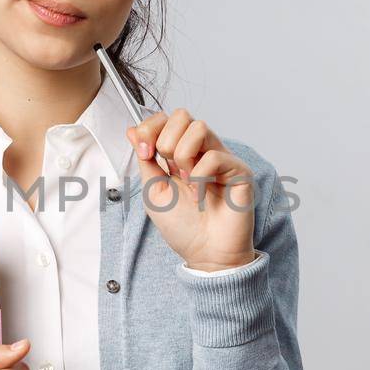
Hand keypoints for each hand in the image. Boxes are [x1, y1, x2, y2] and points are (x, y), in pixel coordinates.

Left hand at [125, 109, 256, 270]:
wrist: (205, 254)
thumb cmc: (183, 227)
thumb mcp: (153, 190)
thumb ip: (145, 158)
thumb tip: (132, 129)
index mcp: (179, 153)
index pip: (165, 119)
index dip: (149, 128)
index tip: (144, 152)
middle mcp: (201, 151)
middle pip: (181, 115)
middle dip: (166, 141)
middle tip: (170, 169)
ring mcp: (220, 157)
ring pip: (199, 127)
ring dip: (183, 156)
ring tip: (187, 181)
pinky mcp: (238, 169)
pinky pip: (214, 155)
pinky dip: (201, 176)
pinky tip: (202, 194)